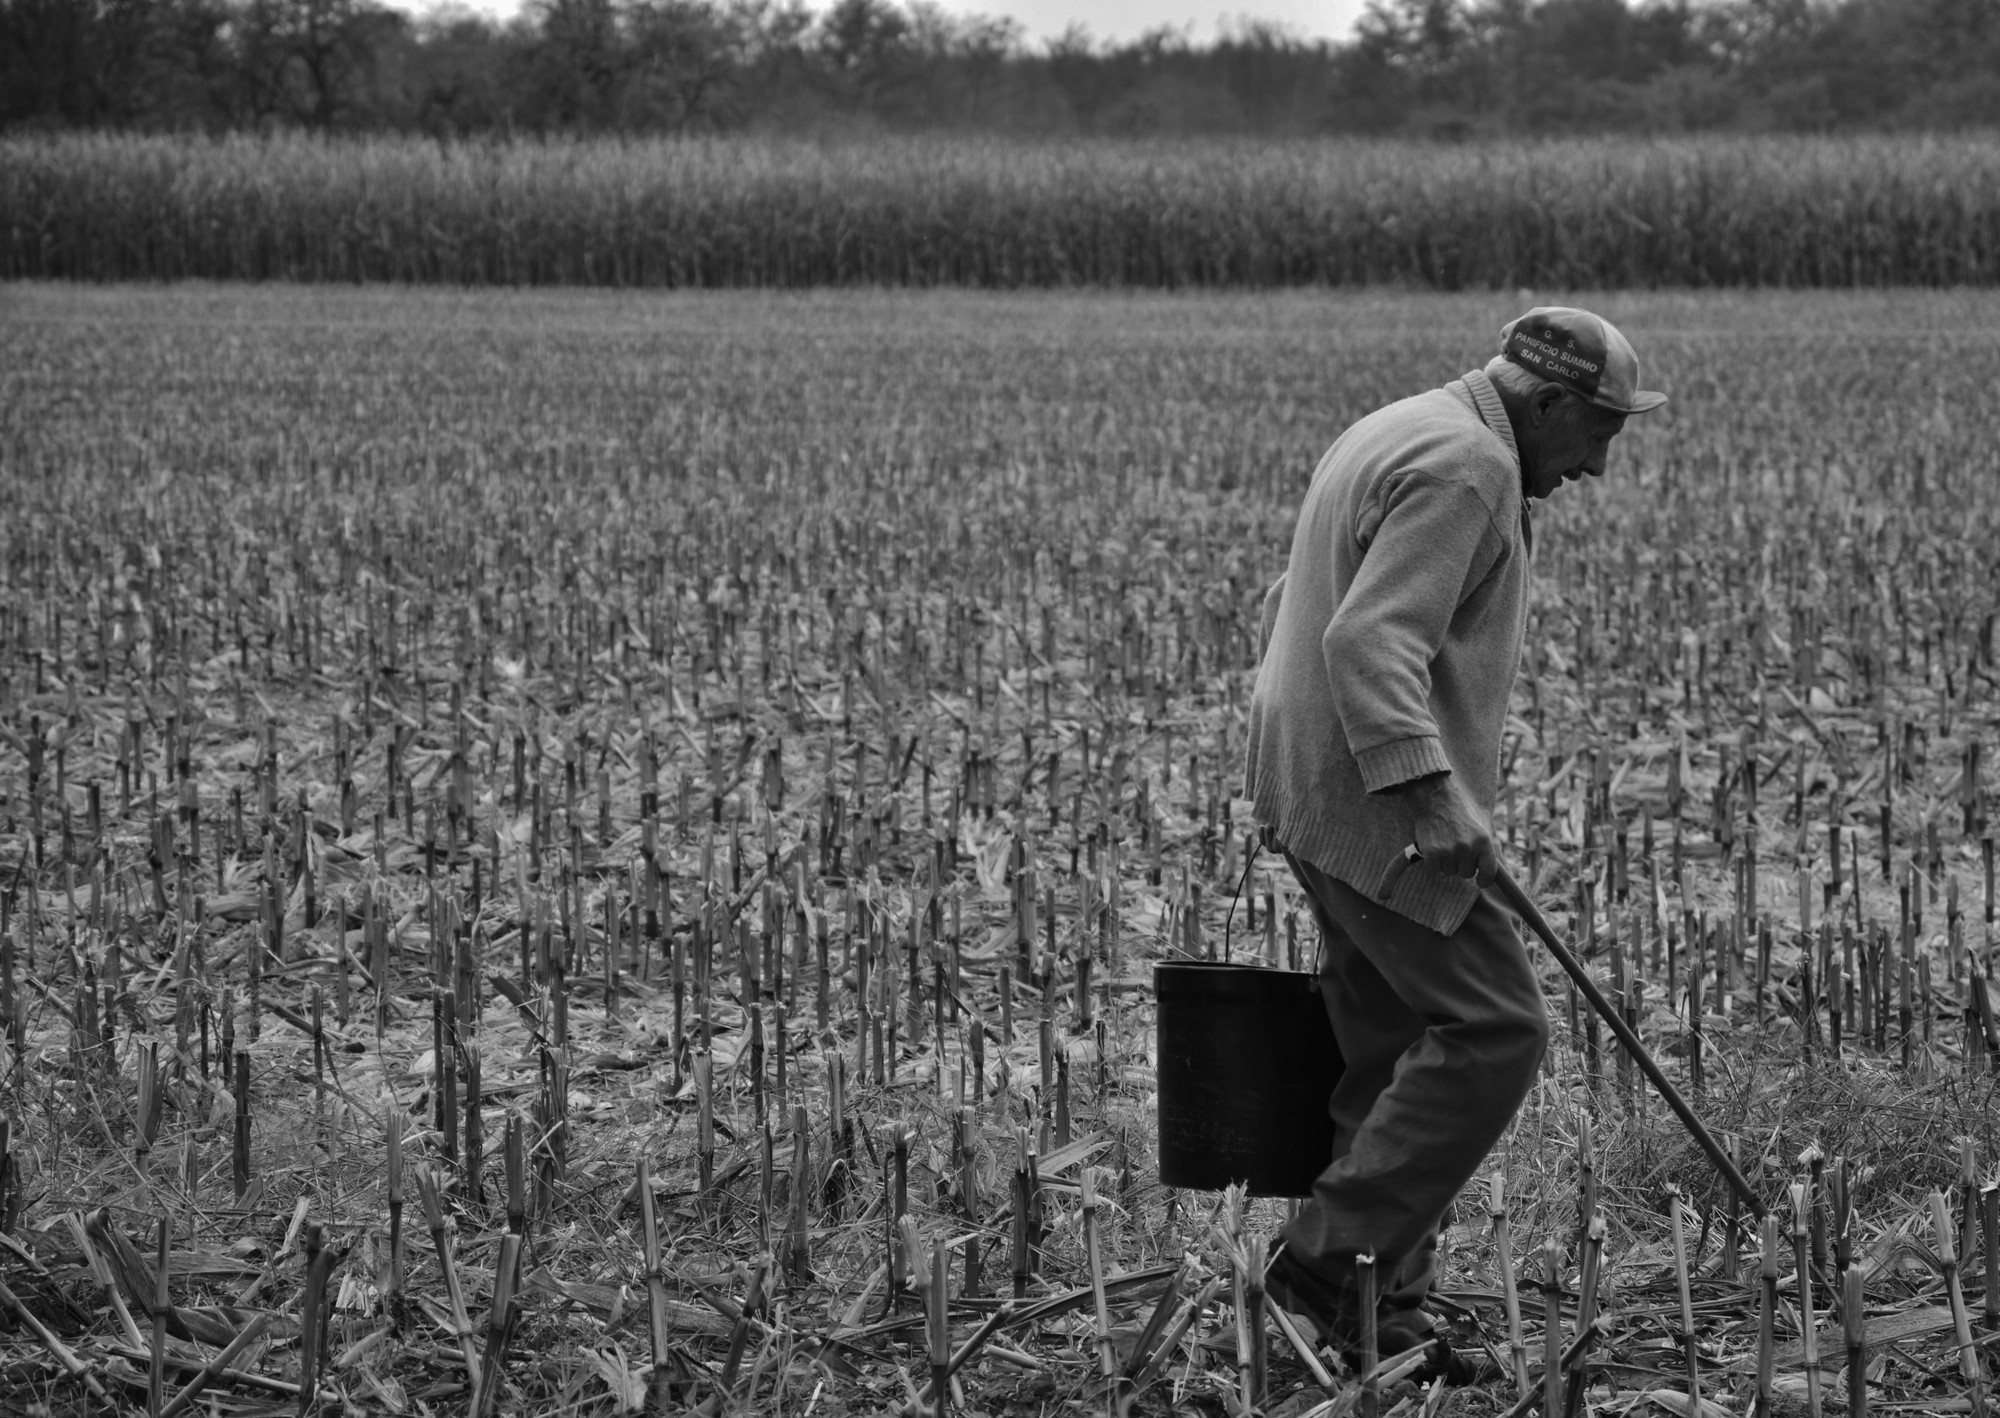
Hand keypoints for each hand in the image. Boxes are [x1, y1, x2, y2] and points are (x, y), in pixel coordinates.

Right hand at [1403, 772, 1497, 886]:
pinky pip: (1435, 869)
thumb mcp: (1482, 826)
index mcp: (1483, 841)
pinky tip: (1434, 847)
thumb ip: (1489, 847)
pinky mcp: (1432, 853)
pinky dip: (1433, 862)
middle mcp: (1467, 848)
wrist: (1435, 799)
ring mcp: (1449, 851)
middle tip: (1456, 849)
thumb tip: (1499, 871)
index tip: (1480, 881)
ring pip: (1450, 871)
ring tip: (1444, 844)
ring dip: (1447, 862)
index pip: (1489, 872)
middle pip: (1466, 873)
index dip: (1484, 880)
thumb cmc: (1460, 812)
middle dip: (1461, 864)